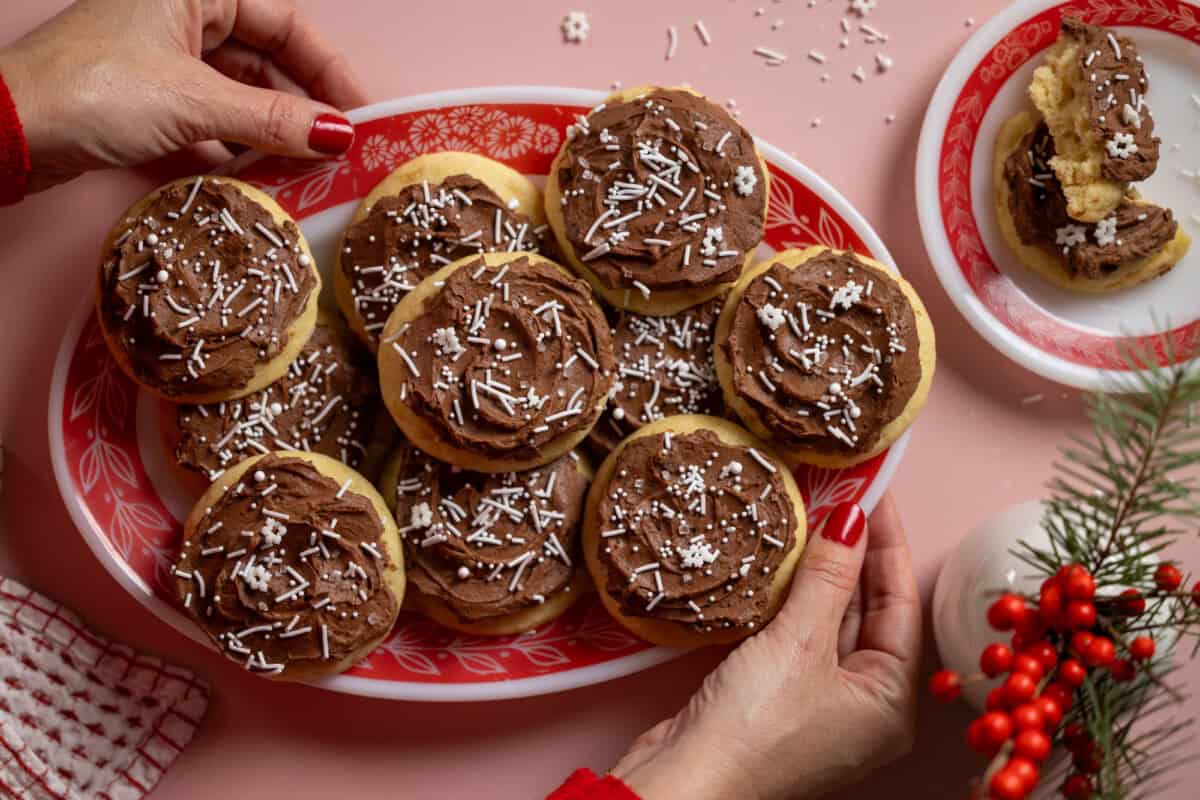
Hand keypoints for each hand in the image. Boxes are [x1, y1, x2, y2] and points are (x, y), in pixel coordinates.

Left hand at [0, 0, 367, 192]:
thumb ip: (274, 118)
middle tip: (338, 149)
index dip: (327, 69)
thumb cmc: (94, 91)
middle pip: (266, 58)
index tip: (359, 114)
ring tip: (307, 168)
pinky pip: (213, 114)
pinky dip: (238, 142)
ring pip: (241, 90)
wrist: (8, 131)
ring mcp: (163, 55)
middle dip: (303, 105)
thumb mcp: (196, 102)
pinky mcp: (148, 95)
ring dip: (273, 129)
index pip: (285, 23)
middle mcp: (182, 13)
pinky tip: (262, 172)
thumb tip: (339, 136)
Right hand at [611, 494, 920, 799]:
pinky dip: (792, 600)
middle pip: (869, 613)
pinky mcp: (778, 700)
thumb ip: (828, 577)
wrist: (686, 782)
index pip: (901, 605)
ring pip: (830, 623)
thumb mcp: (799, 642)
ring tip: (811, 516)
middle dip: (855, 556)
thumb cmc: (756, 726)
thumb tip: (852, 519)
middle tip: (841, 496)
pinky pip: (797, 638)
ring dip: (821, 574)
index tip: (875, 494)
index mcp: (891, 702)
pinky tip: (781, 564)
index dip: (888, 545)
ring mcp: (819, 705)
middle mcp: (864, 706)